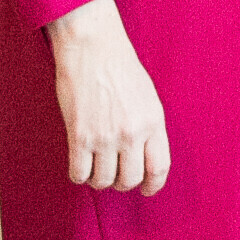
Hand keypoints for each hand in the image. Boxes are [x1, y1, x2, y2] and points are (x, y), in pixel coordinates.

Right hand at [46, 0, 170, 191]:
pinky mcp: (80, 137)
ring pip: (104, 181)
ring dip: (99, 179)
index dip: (153, 185)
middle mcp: (132, 133)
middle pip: (130, 179)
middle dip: (122, 182)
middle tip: (115, 174)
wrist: (93, 48)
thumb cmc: (120, 68)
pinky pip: (79, 174)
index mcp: (154, 122)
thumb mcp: (147, 96)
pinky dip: (79, 174)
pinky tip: (80, 163)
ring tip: (96, 167)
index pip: (159, 168)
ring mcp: (106, 137)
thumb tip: (144, 156)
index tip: (147, 190)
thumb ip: (148, 127)